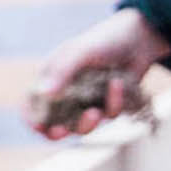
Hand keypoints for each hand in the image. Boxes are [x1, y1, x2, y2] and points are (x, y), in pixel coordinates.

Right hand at [25, 8, 170, 139]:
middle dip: (55, 132)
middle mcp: (66, 94)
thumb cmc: (103, 40)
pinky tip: (118, 83)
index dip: (31, 118)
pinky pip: (109, 115)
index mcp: (51, 79)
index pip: (32, 104)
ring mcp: (87, 102)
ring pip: (81, 127)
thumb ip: (62, 72)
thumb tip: (44, 93)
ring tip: (95, 113)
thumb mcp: (79, 52)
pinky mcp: (108, 106)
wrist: (139, 38)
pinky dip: (114, 102)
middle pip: (53, 124)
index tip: (37, 126)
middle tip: (61, 132)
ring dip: (87, 124)